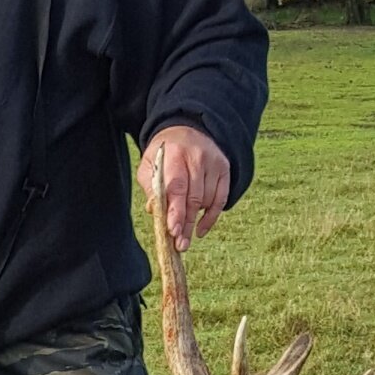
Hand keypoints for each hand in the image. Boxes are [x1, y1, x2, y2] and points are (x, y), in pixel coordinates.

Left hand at [138, 125, 229, 251]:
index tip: (173, 231)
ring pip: (207, 200)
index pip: (176, 187)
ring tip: (185, 237)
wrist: (188, 130)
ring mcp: (213, 163)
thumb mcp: (150, 164)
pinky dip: (211, 217)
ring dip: (196, 221)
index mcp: (174, 155)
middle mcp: (197, 158)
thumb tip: (155, 211)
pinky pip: (221, 199)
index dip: (176, 211)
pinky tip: (201, 230)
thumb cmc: (164, 154)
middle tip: (180, 244)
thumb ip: (151, 187)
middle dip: (186, 224)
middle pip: (193, 197)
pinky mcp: (225, 169)